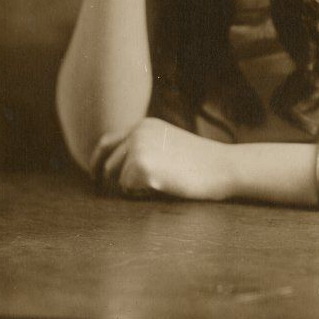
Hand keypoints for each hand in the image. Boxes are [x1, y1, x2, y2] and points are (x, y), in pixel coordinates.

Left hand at [90, 118, 234, 201]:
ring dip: (133, 186)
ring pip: (117, 177)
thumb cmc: (200, 163)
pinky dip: (141, 193)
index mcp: (144, 125)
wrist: (222, 166)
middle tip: (142, 188)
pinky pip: (127, 188)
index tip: (95, 176)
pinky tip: (163, 185)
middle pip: (109, 164)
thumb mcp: (168, 144)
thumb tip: (115, 166)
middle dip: (119, 180)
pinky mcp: (140, 166)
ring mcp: (138, 147)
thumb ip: (145, 147)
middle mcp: (137, 132)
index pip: (107, 142)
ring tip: (161, 181)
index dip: (97, 160)